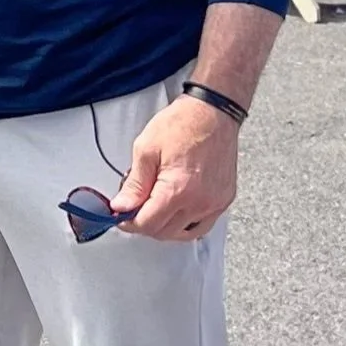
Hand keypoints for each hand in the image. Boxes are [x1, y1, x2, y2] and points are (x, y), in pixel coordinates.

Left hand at [111, 95, 238, 241]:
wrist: (213, 112)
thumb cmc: (182, 124)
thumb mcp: (146, 150)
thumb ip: (134, 184)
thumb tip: (122, 206)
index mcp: (178, 190)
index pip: (148, 224)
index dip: (128, 222)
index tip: (120, 215)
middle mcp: (200, 202)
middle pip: (165, 232)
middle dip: (144, 224)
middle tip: (133, 208)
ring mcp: (215, 203)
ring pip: (184, 233)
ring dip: (165, 227)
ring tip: (153, 208)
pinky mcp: (224, 200)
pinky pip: (202, 226)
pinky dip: (185, 224)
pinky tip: (175, 211)